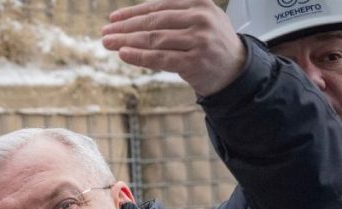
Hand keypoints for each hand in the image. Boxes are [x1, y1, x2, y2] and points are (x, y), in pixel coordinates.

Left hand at [102, 0, 246, 96]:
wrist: (235, 69)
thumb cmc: (211, 43)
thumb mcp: (200, 18)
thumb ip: (174, 12)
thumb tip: (134, 17)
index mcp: (199, 3)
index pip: (158, 6)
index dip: (133, 12)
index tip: (113, 18)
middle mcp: (200, 19)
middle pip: (154, 22)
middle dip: (125, 27)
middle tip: (105, 32)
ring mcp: (199, 40)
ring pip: (154, 39)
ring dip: (127, 41)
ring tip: (109, 43)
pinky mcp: (195, 61)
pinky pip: (160, 58)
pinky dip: (139, 56)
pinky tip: (124, 54)